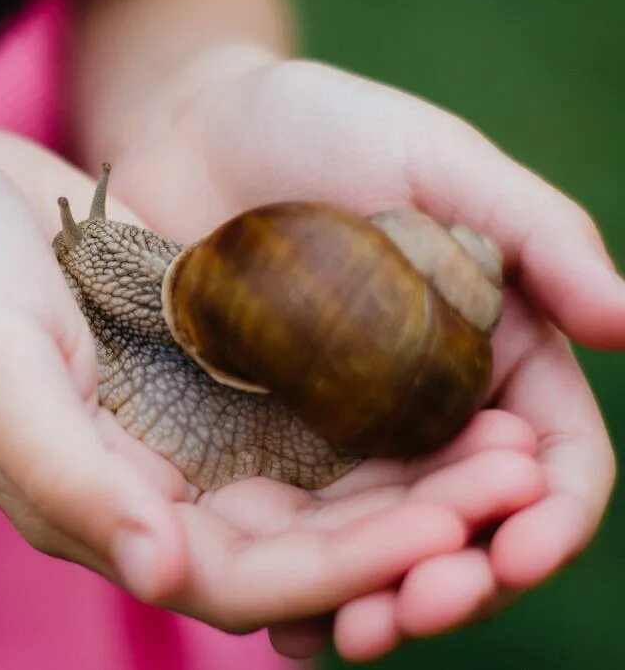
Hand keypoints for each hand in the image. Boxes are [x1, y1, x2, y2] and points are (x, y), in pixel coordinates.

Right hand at [0, 131, 487, 632]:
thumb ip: (65, 474)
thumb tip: (160, 573)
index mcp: (97, 507)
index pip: (239, 579)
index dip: (340, 569)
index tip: (441, 530)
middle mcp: (151, 484)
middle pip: (299, 541)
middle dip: (406, 525)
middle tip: (513, 477)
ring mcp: (181, 428)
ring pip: (315, 482)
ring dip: (408, 472)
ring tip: (505, 437)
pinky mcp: (205, 368)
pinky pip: (300, 405)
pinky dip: (369, 403)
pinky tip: (437, 373)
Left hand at [108, 51, 619, 659]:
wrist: (194, 129)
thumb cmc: (322, 125)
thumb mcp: (436, 159)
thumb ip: (536, 233)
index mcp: (494, 349)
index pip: (549, 459)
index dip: (549, 513)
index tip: (521, 546)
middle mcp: (425, 406)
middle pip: (466, 525)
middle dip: (457, 581)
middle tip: (412, 612)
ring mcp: (342, 432)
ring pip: (381, 546)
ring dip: (375, 601)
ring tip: (346, 636)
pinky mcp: (261, 438)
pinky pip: (291, 528)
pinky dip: (295, 580)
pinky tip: (277, 619)